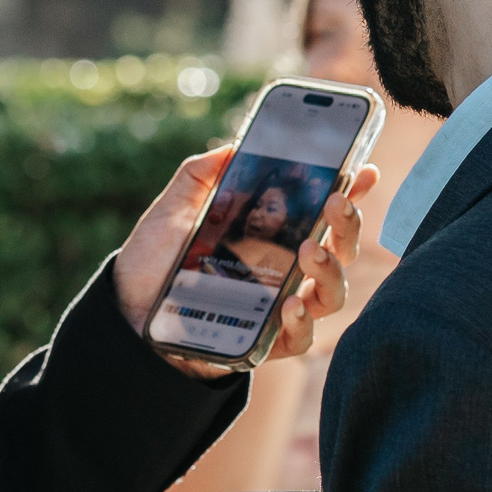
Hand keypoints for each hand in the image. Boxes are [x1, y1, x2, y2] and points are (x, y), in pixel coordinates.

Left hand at [114, 148, 378, 377]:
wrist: (126, 312)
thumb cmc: (155, 260)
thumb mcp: (173, 211)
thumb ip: (200, 176)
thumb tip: (231, 147)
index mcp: (273, 236)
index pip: (323, 212)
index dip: (351, 190)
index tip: (364, 168)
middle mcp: (287, 271)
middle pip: (340, 249)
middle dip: (348, 224)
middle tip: (335, 201)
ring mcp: (281, 308)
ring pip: (331, 293)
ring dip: (330, 269)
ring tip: (310, 249)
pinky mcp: (266, 343)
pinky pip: (300, 338)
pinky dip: (301, 321)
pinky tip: (290, 304)